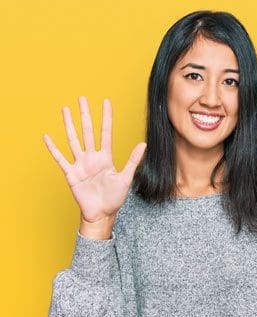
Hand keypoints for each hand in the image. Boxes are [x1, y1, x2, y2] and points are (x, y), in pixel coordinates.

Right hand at [43, 96, 146, 225]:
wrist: (102, 213)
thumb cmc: (114, 197)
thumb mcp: (126, 178)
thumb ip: (133, 160)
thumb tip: (143, 144)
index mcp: (106, 157)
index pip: (106, 132)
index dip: (106, 117)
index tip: (106, 102)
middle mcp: (92, 157)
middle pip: (88, 131)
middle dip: (85, 115)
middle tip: (82, 98)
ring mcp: (80, 164)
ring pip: (73, 140)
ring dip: (69, 125)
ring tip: (65, 110)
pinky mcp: (71, 174)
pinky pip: (60, 158)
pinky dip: (53, 148)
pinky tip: (47, 137)